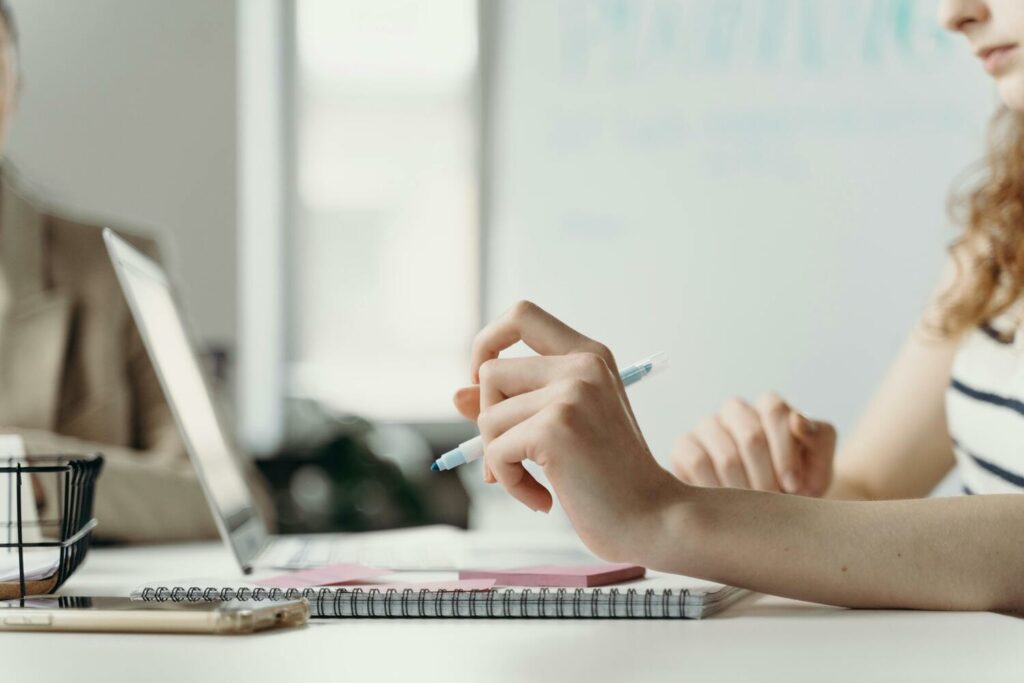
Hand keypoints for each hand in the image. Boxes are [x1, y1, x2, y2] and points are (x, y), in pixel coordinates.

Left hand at [452, 301, 685, 562]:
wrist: (654, 518)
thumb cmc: (611, 478)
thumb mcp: (562, 428)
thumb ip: (514, 404)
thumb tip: (456, 395)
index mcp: (589, 355)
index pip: (521, 314)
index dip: (488, 342)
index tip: (485, 382)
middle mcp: (582, 365)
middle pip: (491, 372)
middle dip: (489, 420)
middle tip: (514, 457)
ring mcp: (571, 394)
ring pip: (488, 417)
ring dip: (499, 460)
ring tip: (535, 483)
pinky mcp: (555, 429)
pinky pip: (496, 452)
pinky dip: (509, 483)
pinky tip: (541, 499)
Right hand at [669, 394, 836, 495]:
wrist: (768, 513)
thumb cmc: (797, 486)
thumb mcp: (819, 466)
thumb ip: (819, 440)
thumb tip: (797, 421)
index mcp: (769, 406)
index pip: (774, 409)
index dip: (786, 451)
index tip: (795, 486)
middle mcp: (736, 411)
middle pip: (751, 435)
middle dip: (767, 476)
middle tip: (774, 502)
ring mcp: (707, 427)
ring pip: (725, 454)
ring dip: (745, 489)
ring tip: (754, 508)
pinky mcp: (684, 447)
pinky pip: (697, 461)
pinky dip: (717, 488)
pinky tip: (728, 505)